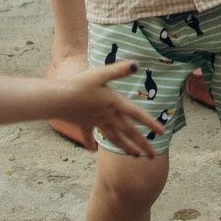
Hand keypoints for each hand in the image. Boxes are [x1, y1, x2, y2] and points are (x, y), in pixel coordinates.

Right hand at [50, 60, 165, 155]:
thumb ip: (119, 70)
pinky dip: (91, 143)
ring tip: (135, 156)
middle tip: (153, 156)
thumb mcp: (100, 74)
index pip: (137, 114)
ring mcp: (96, 121)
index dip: (151, 123)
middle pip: (129, 132)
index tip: (163, 133)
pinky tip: (92, 151)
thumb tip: (137, 64)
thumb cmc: (79, 85)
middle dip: (142, 144)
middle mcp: (108, 115)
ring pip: (114, 137)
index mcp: (115, 102)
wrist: (57, 99)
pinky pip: (89, 135)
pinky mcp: (83, 123)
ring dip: (125, 146)